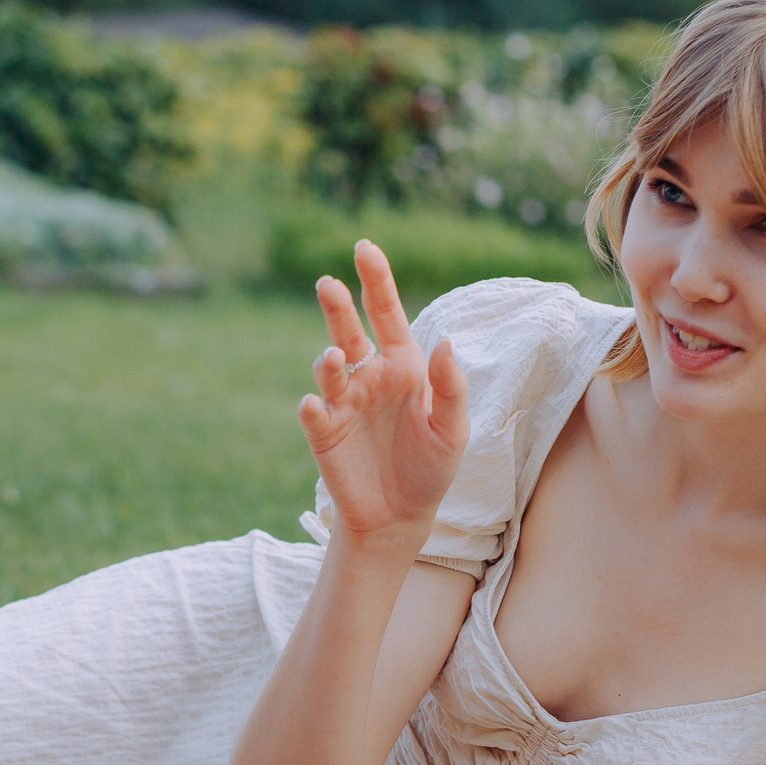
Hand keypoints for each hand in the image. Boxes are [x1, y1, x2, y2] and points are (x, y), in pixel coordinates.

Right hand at [301, 241, 467, 545]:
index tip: (364, 247)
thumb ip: (451, 386)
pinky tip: (314, 404)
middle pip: (349, 329)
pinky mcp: (323, 432)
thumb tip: (446, 341)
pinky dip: (312, 405)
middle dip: (338, 305)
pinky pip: (314, 411)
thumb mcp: (452, 430)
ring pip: (328, 366)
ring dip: (328, 359)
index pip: (387, 313)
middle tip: (329, 283)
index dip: (376, 280)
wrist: (400, 517)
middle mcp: (369, 376)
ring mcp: (343, 402)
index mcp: (402, 365)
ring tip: (335, 356)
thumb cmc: (431, 469)